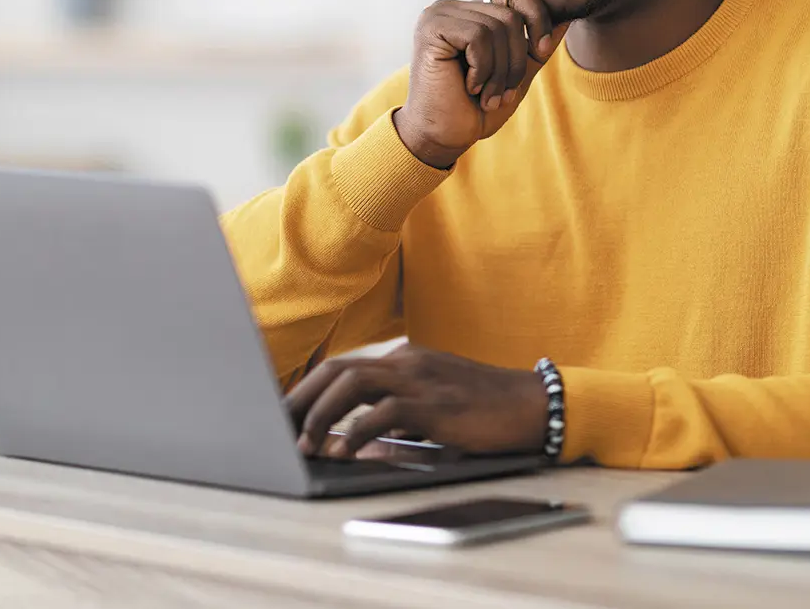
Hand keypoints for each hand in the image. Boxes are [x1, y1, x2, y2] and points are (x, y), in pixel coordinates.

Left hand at [288, 344, 547, 458]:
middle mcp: (405, 361)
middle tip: (276, 426)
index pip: (342, 367)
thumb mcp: (433, 407)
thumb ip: (395, 416)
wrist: (533, 404)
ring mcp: (420, 378)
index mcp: (403, 359)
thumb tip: (356, 442)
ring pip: (352, 384)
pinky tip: (344, 450)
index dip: (308, 389)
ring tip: (304, 443)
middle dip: (300, 398)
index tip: (283, 413)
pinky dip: (358, 431)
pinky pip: (385, 412)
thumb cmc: (484, 409)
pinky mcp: (434, 403)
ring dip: (321, 414)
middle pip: (336, 369)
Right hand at [394, 0, 568, 168]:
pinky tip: (469, 87)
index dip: (537, 18)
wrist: (443, 136)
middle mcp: (453, 7)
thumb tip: (566, 17)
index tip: (540, 52)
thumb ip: (536, 45)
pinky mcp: (432, 27)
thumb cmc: (475, 109)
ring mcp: (439, 14)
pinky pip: (479, 37)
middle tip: (501, 93)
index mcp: (471, 12)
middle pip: (511, 15)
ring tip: (486, 95)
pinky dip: (482, 69)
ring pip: (498, 27)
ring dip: (499, 72)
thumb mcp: (516, 74)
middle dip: (515, 61)